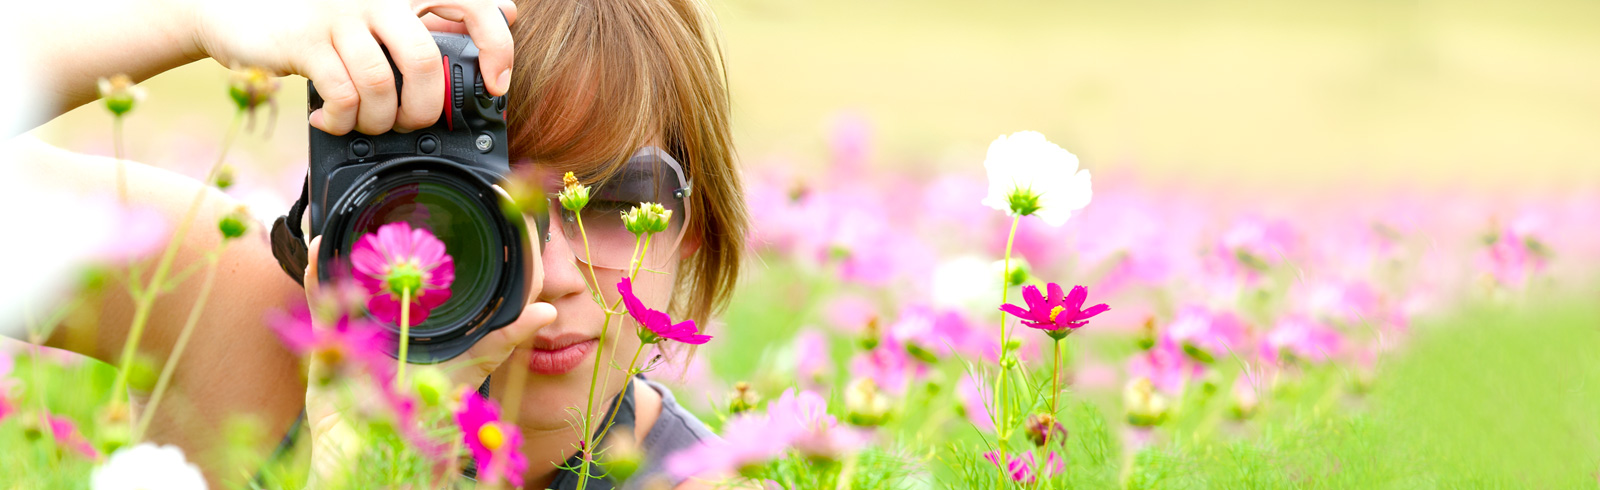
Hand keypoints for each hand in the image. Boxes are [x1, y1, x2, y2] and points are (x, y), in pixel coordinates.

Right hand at [183, 0, 517, 134]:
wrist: (241, 11)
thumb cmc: (324, 23)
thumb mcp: (381, 16)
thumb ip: (431, 18)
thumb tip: (504, 14)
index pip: (470, 3)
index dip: (495, 45)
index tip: (497, 83)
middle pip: (425, 61)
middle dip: (424, 109)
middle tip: (412, 123)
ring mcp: (340, 15)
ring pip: (383, 85)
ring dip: (379, 121)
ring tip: (366, 123)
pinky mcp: (305, 41)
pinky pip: (342, 95)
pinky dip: (342, 120)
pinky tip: (331, 120)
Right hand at [300, 235, 552, 482]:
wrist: (379, 454)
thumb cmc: (425, 416)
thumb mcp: (469, 371)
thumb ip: (504, 340)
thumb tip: (548, 311)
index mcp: (427, 326)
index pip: (436, 284)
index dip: (446, 254)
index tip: (460, 220)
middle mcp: (392, 323)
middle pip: (388, 275)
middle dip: (388, 246)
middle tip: (401, 216)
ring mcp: (359, 331)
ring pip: (351, 282)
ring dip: (351, 253)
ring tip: (359, 225)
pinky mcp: (330, 346)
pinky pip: (320, 305)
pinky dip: (316, 276)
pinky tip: (318, 250)